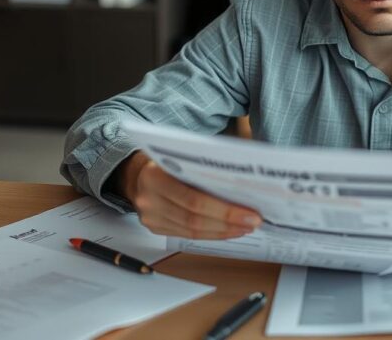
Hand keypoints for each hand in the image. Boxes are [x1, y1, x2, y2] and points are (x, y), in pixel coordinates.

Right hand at [117, 151, 262, 238]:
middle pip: (194, 217)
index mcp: (155, 175)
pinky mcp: (154, 228)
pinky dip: (211, 234)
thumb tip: (242, 184)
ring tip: (245, 227)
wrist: (138, 173)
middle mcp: (149, 198)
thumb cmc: (169, 161)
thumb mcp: (182, 156)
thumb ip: (204, 167)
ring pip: (192, 230)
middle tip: (253, 222)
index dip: (225, 209)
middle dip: (228, 222)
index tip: (251, 213)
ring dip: (222, 231)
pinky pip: (186, 235)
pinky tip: (228, 230)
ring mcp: (150, 217)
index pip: (194, 198)